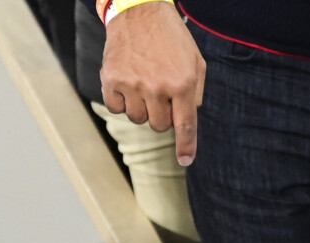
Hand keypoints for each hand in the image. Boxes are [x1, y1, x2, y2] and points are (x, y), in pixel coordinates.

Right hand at [102, 2, 205, 165]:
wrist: (138, 11)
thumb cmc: (170, 38)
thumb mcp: (195, 61)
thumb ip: (196, 92)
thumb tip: (188, 119)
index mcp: (183, 83)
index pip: (185, 125)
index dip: (186, 146)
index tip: (185, 160)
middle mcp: (158, 87)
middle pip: (159, 126)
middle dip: (161, 115)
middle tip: (159, 92)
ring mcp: (133, 84)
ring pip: (138, 120)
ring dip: (141, 108)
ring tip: (143, 83)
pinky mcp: (112, 81)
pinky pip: (117, 109)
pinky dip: (122, 101)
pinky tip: (127, 82)